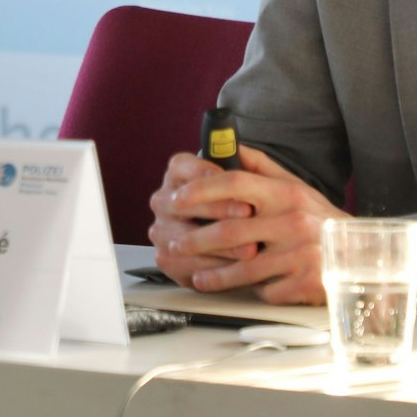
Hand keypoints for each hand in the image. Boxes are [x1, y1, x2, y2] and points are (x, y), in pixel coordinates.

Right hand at [147, 152, 257, 287]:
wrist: (245, 244)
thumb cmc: (247, 207)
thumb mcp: (254, 182)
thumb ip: (249, 163)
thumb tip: (239, 148)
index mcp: (179, 174)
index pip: (182, 166)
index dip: (206, 172)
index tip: (233, 178)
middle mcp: (164, 200)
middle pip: (184, 202)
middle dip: (219, 209)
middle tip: (248, 214)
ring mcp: (162, 230)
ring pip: (186, 237)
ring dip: (221, 245)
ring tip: (251, 248)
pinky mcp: (167, 259)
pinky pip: (187, 265)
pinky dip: (215, 268)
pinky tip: (238, 268)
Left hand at [159, 145, 348, 304]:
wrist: (363, 254)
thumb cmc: (319, 220)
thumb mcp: (295, 187)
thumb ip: (261, 167)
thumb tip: (230, 146)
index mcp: (286, 193)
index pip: (235, 182)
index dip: (201, 190)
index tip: (178, 198)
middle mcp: (293, 220)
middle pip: (230, 229)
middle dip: (196, 240)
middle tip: (176, 244)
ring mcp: (301, 252)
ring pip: (243, 267)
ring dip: (214, 275)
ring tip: (197, 276)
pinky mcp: (307, 282)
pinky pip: (267, 290)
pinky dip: (251, 292)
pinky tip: (241, 291)